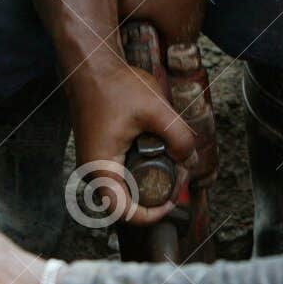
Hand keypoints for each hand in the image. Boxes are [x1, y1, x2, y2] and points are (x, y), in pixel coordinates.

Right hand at [67, 59, 197, 226]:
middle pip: (126, 204)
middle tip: (178, 176)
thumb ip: (179, 136)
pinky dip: (141, 171)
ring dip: (149, 183)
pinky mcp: (99, 154)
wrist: (91, 67)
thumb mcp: (157, 109)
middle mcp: (93, 171)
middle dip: (155, 197)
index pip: (123, 213)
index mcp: (102, 167)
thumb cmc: (115, 86)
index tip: (170, 202)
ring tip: (172, 164)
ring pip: (124, 190)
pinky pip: (121, 175)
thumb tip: (191, 159)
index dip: (150, 216)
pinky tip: (158, 153)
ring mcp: (94, 163)